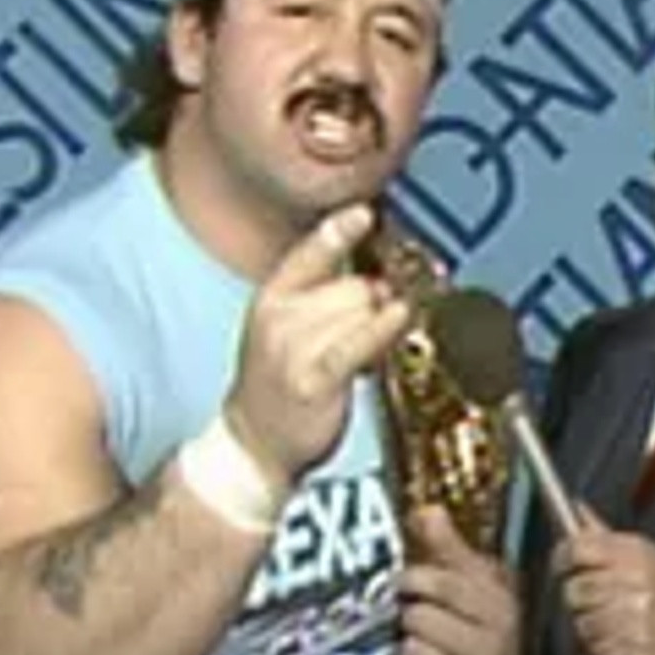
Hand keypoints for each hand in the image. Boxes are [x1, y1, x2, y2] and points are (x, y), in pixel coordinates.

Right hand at [223, 204, 411, 489]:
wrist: (254, 442)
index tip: (365, 213)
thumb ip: (323, 299)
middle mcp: (279, 316)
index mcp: (271, 297)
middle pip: (354, 284)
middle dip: (375, 301)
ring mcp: (294, 348)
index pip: (308, 252)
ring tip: (366, 352)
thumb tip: (381, 282)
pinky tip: (400, 318)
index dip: (339, 230)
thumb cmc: (279, 384)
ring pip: (362, 309)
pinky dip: (384, 328)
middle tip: (370, 329)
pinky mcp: (315, 379)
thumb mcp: (285, 330)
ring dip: (380, 325)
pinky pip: (360, 341)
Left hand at [395, 506, 519, 654]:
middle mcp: (492, 649)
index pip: (446, 586)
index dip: (417, 579)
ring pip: (411, 654)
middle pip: (421, 620)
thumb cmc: (492, 620)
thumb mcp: (480, 579)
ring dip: (411, 649)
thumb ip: (450, 547)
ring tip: (427, 646)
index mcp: (501, 609)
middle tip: (422, 619)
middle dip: (414, 616)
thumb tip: (425, 509)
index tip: (405, 581)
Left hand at [557, 512, 654, 654]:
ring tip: (608, 616)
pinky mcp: (634, 646)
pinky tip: (617, 634)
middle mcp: (633, 584)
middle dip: (577, 593)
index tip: (562, 563)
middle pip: (575, 589)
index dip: (562, 557)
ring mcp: (634, 617)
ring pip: (582, 620)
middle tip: (590, 595)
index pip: (577, 549)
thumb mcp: (642, 550)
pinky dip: (600, 643)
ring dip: (588, 621)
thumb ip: (602, 533)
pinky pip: (595, 645)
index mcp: (633, 554)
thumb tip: (575, 506)